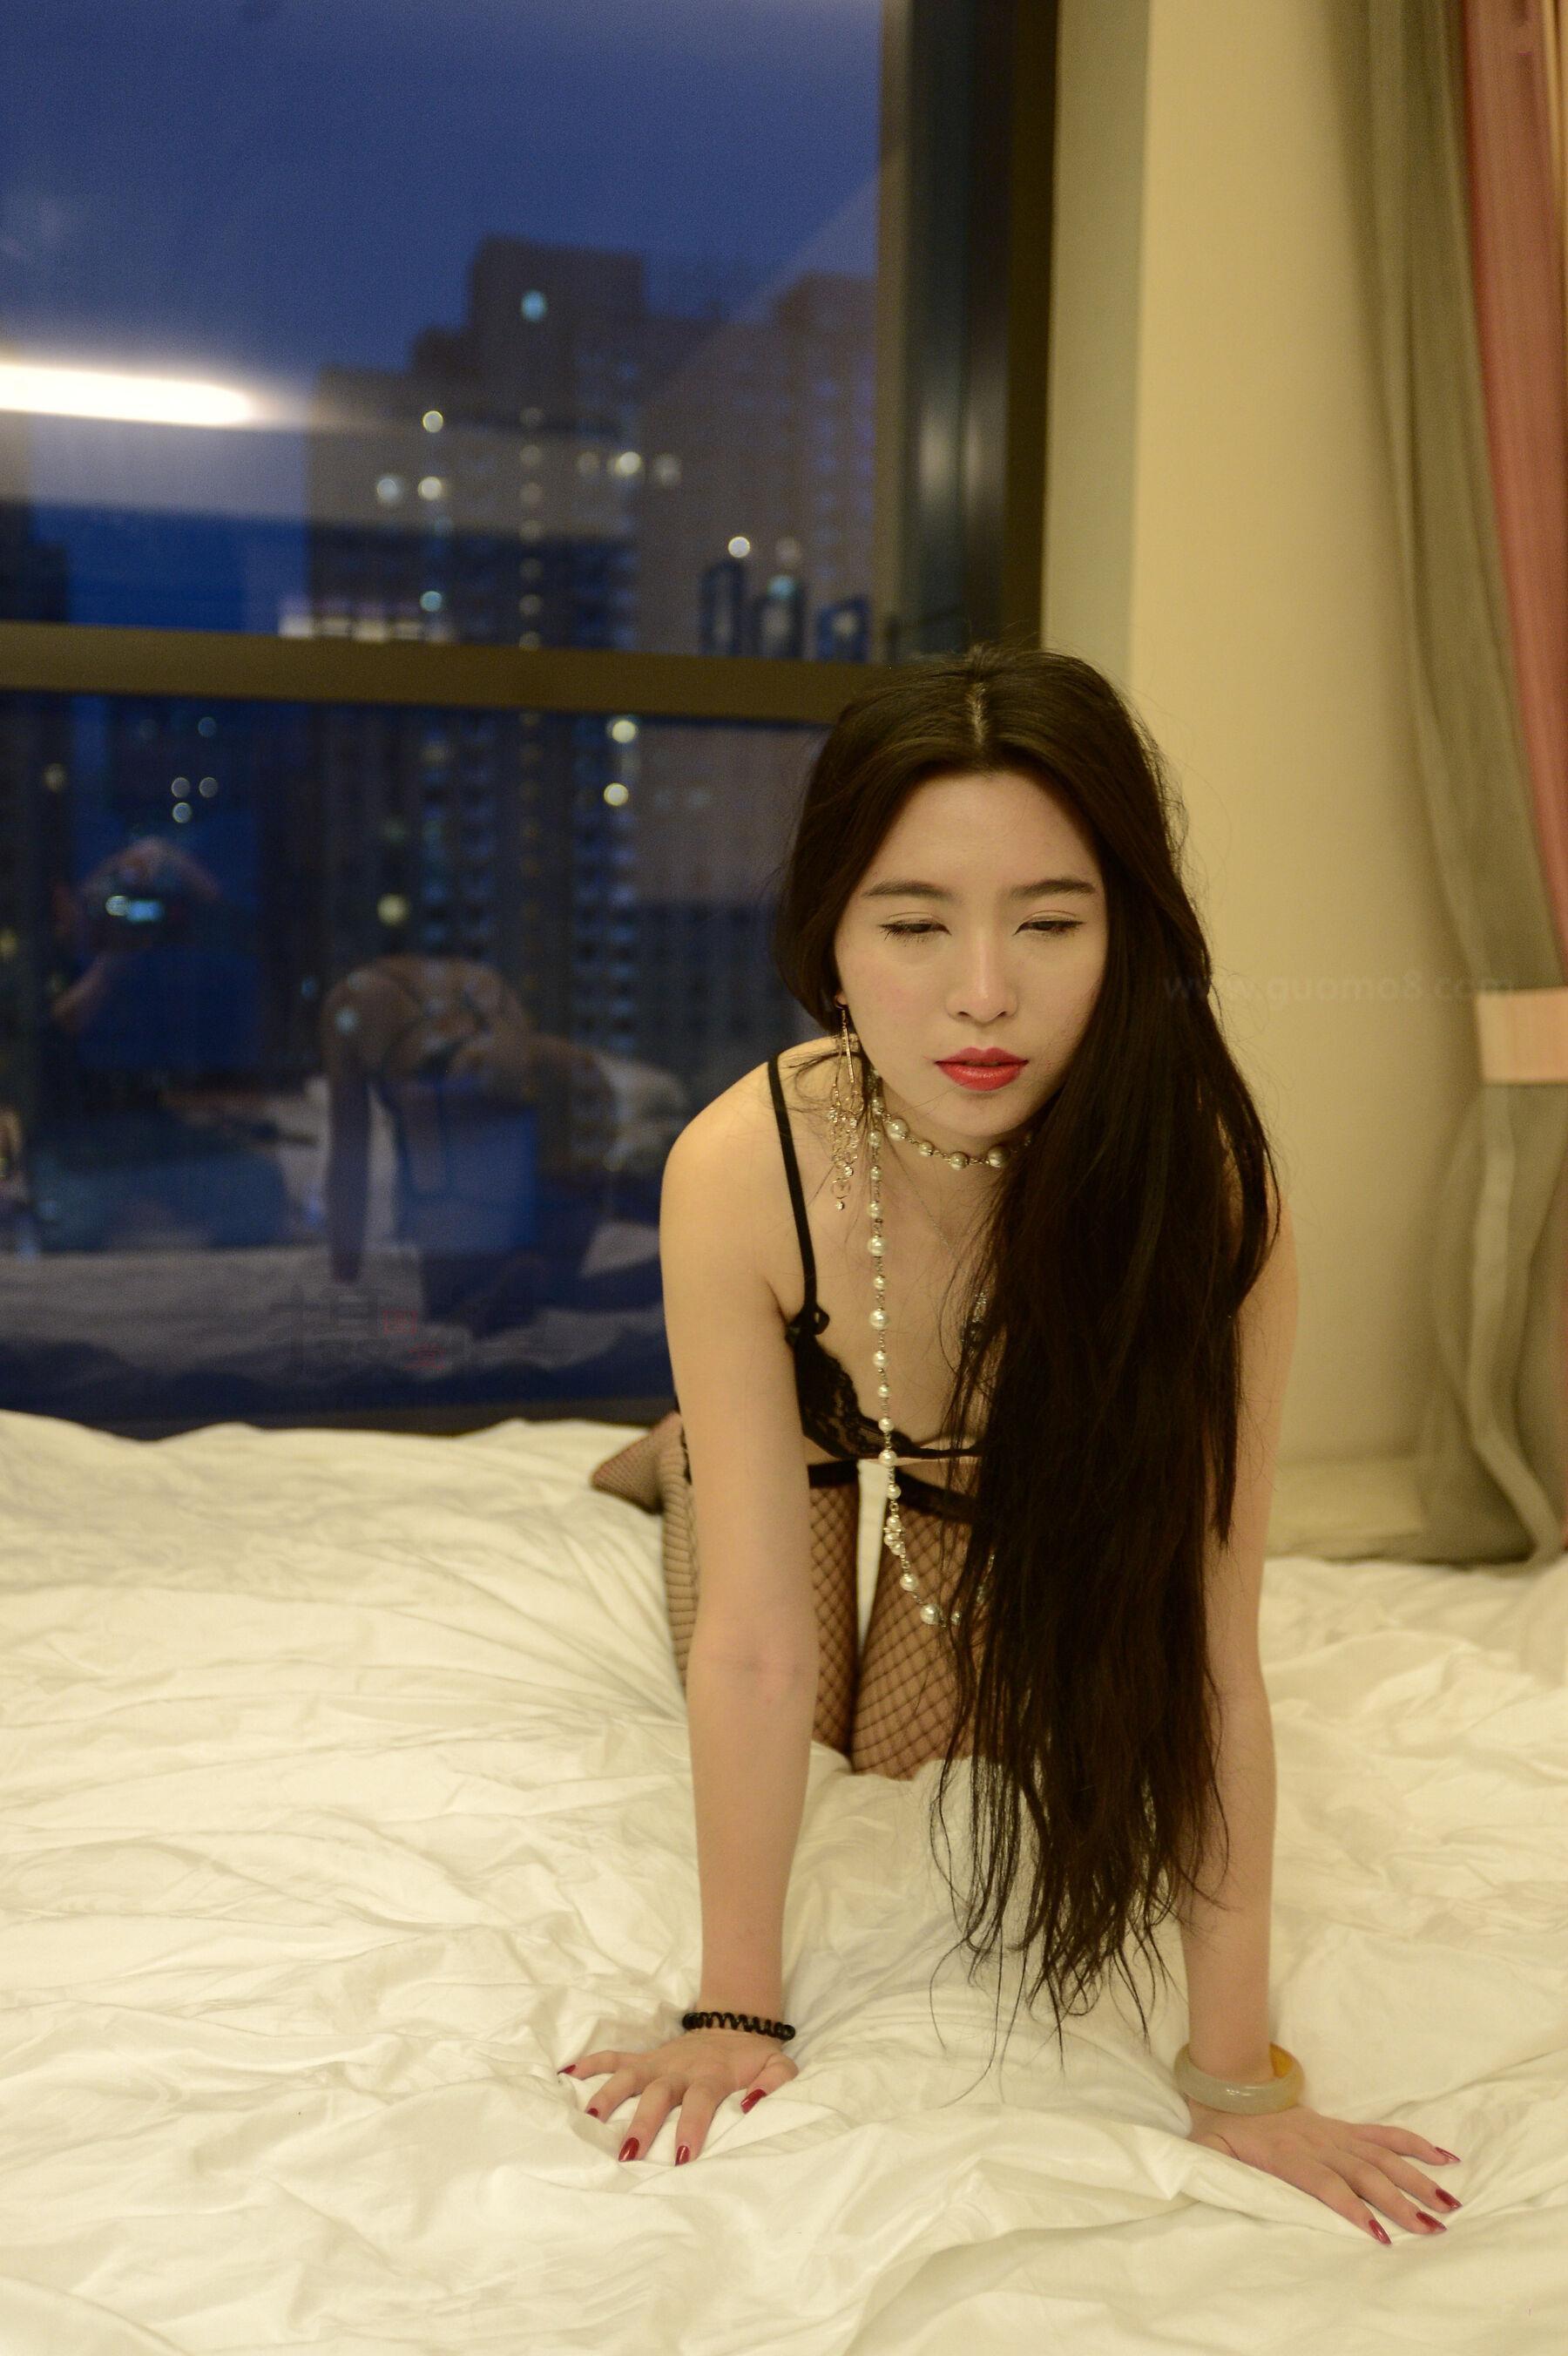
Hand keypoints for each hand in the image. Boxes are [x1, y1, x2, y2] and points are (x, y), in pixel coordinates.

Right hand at [559, 2026, 797, 2164]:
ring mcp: (659, 2063)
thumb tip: (753, 2104)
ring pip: (629, 2077)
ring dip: (608, 2096)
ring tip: (588, 2119)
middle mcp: (680, 2070)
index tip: (683, 2156)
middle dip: (643, 2124)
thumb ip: (776, 2083)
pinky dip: (592, 2063)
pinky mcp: (646, 2059)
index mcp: (712, 2075)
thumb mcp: (779, 2066)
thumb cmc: (754, 2058)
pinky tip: (568, 2074)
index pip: (700, 2100)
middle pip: (657, 2095)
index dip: (692, 2126)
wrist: (736, 2024)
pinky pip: (616, 2057)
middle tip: (628, 2154)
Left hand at [1186, 2099, 1461, 2240]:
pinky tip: (1445, 2157)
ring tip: (1449, 2204)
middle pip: (1364, 2173)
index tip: (1378, 2233)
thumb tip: (1196, 2179)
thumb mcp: (1208, 2150)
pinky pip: (1384, 2134)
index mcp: (1288, 2156)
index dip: (1351, 2207)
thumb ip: (1207, 2166)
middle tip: (1432, 2229)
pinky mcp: (1345, 2128)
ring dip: (1417, 2179)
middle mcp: (1319, 2144)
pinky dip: (1415, 2144)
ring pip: (1382, 2155)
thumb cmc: (1222, 2130)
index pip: (1326, 2183)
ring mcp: (1336, 2134)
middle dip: (1399, 2201)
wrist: (1232, 2089)